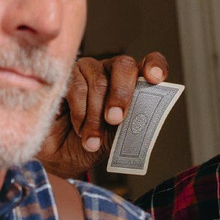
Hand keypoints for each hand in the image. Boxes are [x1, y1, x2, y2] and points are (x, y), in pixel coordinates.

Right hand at [39, 52, 168, 178]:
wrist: (64, 156)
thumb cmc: (97, 143)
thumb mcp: (120, 138)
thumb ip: (133, 123)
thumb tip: (142, 117)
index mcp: (134, 83)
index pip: (151, 63)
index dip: (155, 66)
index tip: (155, 79)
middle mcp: (112, 71)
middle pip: (124, 66)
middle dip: (121, 95)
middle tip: (115, 119)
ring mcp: (88, 70)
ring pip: (99, 83)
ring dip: (96, 116)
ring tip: (93, 139)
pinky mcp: (65, 76)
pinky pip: (75, 88)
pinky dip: (80, 114)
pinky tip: (80, 130)